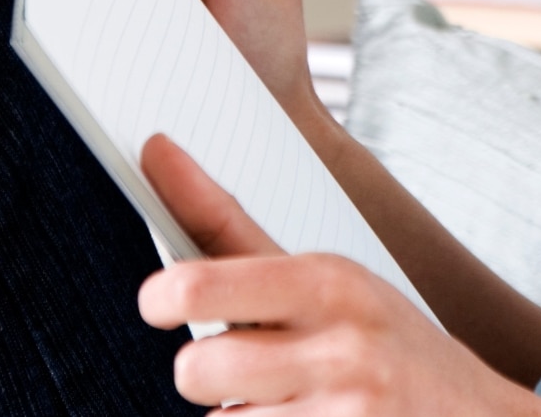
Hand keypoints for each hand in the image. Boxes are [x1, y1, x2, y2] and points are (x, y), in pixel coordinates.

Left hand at [139, 136, 540, 415]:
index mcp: (329, 282)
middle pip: (196, 369)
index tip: (157, 302)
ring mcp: (346, 413)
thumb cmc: (385, 343)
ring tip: (289, 405)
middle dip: (203, 374)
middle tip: (238, 368)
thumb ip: (230, 230)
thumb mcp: (325, 281)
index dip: (162, 296)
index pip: (205, 281)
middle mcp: (340, 347)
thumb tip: (154, 150)